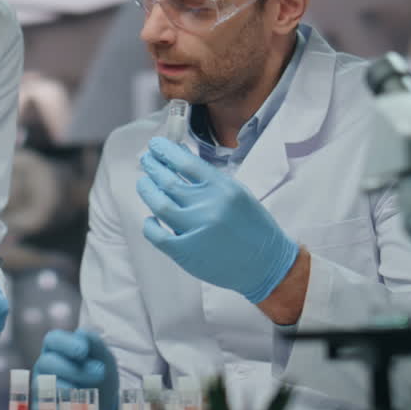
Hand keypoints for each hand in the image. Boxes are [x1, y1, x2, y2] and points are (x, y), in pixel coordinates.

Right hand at [32, 329, 118, 409]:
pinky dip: (62, 409)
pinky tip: (79, 409)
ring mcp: (40, 387)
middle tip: (99, 372)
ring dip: (69, 389)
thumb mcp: (102, 356)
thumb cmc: (97, 372)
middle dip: (74, 369)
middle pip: (48, 363)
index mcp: (56, 347)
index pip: (53, 340)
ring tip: (89, 393)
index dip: (66, 343)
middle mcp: (44, 365)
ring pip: (44, 387)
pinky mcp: (40, 409)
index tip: (84, 350)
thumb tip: (82, 334)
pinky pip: (44, 409)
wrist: (102, 401)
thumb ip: (94, 343)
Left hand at [137, 136, 298, 303]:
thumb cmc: (254, 228)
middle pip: (169, 181)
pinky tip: (150, 219)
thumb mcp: (237, 194)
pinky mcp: (186, 252)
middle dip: (153, 167)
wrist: (266, 264)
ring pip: (159, 204)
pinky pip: (157, 235)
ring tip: (144, 183)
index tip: (156, 145)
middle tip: (146, 160)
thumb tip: (181, 157)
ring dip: (147, 190)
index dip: (166, 151)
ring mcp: (196, 230)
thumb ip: (209, 178)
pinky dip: (150, 225)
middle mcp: (208, 207)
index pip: (186, 163)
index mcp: (223, 189)